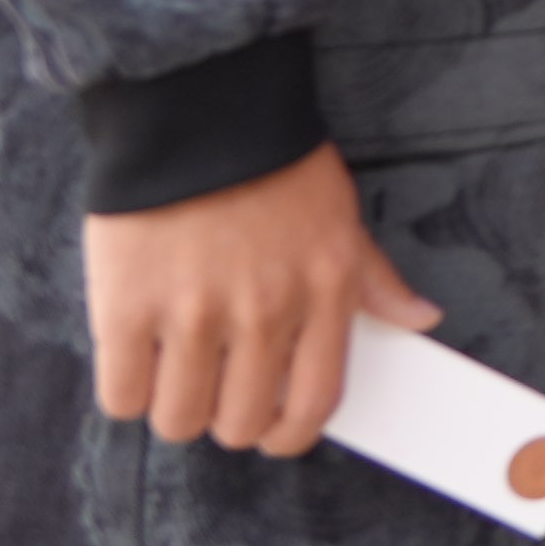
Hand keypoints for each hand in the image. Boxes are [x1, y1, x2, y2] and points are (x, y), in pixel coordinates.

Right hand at [84, 142, 438, 455]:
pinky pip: (122, 396)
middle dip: (227, 419)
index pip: (316, 402)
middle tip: (216, 390)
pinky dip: (127, 391)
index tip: (273, 433)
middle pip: (241, 423)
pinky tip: (136, 359)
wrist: (199, 110)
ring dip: (175, 409)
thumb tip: (422, 320)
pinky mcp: (127, 308)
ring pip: (179, 419)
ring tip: (174, 372)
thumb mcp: (341, 216)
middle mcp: (264, 312)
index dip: (290, 435)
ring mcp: (194, 313)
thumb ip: (375, 279)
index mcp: (324, 292)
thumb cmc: (274, 164)